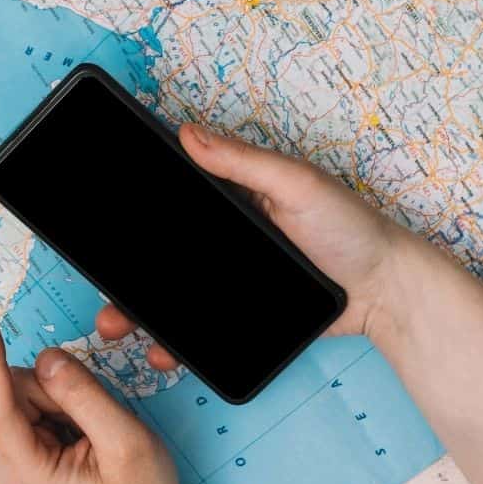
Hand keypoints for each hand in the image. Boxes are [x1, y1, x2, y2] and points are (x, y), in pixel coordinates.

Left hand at [0, 311, 203, 483]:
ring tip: (93, 438)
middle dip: (58, 391)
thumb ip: (83, 396)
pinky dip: (64, 412)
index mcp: (27, 472)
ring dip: (64, 402)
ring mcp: (14, 462)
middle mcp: (9, 468)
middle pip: (17, 391)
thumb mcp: (124, 442)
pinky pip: (36, 408)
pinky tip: (83, 439)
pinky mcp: (24, 455)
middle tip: (96, 424)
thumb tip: (48, 358)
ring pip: (28, 395)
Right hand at [97, 123, 432, 367]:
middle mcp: (222, 237)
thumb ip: (243, 162)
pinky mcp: (240, 314)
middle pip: (159, 252)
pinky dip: (173, 341)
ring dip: (138, 310)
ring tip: (117, 325)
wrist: (386, 292)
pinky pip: (199, 328)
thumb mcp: (297, 184)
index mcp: (232, 195)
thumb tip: (187, 132)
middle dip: (121, 271)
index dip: (133, 208)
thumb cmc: (351, 228)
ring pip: (170, 294)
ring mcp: (228, 278)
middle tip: (98, 284)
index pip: (171, 197)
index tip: (95, 217)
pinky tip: (160, 350)